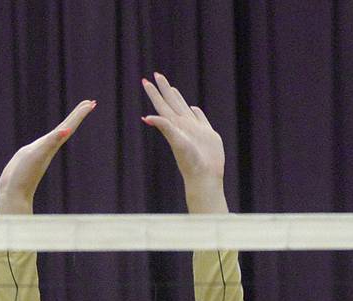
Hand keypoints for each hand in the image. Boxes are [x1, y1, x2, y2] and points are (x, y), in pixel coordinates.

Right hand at [0, 100, 95, 213]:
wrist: (13, 194)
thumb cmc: (25, 175)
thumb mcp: (38, 154)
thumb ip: (51, 141)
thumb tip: (66, 131)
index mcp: (52, 145)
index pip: (69, 126)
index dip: (79, 114)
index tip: (91, 103)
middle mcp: (49, 148)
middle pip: (66, 128)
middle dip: (77, 116)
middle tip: (89, 103)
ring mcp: (40, 153)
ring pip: (56, 135)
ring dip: (65, 126)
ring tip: (72, 118)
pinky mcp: (30, 157)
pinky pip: (44, 143)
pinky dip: (50, 137)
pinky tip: (50, 138)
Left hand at [141, 72, 226, 212]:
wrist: (204, 174)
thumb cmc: (190, 160)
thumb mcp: (176, 141)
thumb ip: (165, 127)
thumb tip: (147, 117)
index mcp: (173, 125)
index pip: (161, 104)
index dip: (154, 92)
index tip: (145, 80)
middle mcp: (182, 125)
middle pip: (171, 102)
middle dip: (163, 89)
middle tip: (156, 75)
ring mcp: (194, 129)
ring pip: (184, 108)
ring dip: (177, 98)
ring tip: (171, 88)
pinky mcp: (206, 134)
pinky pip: (199, 118)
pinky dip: (195, 112)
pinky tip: (193, 108)